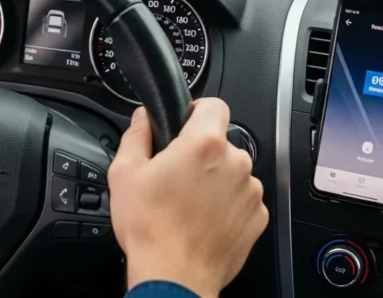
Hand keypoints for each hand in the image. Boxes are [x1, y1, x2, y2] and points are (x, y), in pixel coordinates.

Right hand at [108, 99, 267, 297]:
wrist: (175, 277)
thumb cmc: (151, 229)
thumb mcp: (124, 173)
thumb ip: (136, 135)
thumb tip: (143, 119)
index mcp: (204, 144)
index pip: (214, 104)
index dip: (196, 111)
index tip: (185, 124)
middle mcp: (235, 163)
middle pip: (220, 142)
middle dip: (200, 153)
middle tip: (175, 174)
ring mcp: (250, 191)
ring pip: (232, 171)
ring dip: (214, 180)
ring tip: (187, 202)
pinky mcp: (257, 217)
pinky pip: (241, 199)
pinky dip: (226, 205)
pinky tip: (201, 219)